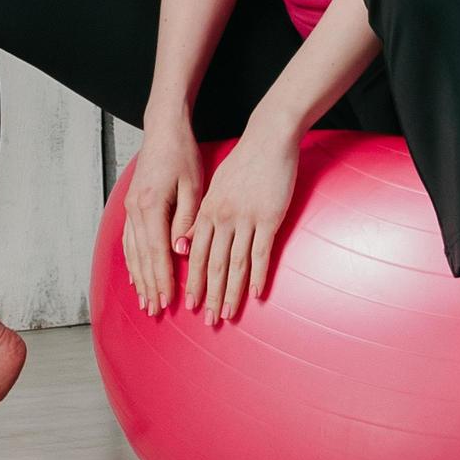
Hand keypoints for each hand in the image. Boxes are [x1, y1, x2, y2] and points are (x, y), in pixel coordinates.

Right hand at [122, 124, 204, 316]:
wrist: (163, 130)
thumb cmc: (182, 155)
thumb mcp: (193, 186)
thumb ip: (186, 220)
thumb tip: (180, 251)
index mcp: (151, 206)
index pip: (157, 252)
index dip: (163, 279)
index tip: (170, 301)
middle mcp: (136, 210)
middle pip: (141, 258)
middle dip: (149, 287)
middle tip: (155, 311)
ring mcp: (130, 209)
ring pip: (132, 253)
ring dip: (139, 280)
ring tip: (144, 302)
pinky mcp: (131, 207)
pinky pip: (129, 242)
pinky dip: (132, 263)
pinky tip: (136, 277)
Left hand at [183, 127, 298, 323]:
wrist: (268, 139)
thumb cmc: (243, 162)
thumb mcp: (214, 187)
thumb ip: (203, 215)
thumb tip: (191, 241)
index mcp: (207, 212)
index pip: (197, 255)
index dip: (194, 282)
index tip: (190, 304)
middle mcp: (222, 218)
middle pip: (214, 265)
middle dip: (209, 296)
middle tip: (208, 320)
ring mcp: (245, 220)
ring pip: (235, 264)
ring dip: (231, 293)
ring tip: (228, 314)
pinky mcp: (269, 219)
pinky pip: (261, 254)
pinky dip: (257, 276)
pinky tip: (255, 295)